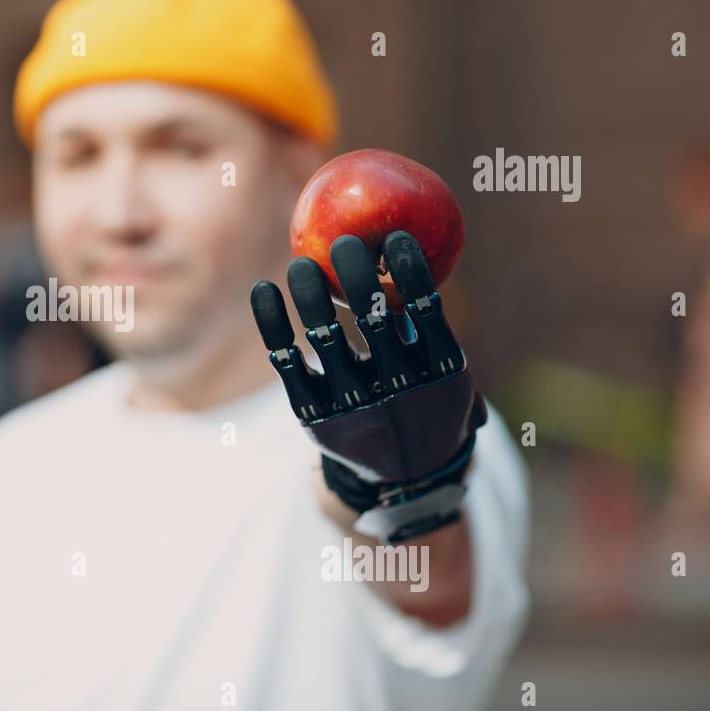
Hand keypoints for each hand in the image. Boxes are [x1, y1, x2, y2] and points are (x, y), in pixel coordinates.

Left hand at [250, 231, 486, 543]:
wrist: (405, 475)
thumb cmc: (426, 401)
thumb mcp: (447, 373)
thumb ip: (432, 323)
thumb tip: (416, 250)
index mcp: (441, 374)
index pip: (428, 313)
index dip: (411, 272)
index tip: (394, 235)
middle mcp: (399, 390)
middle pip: (376, 321)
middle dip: (360, 276)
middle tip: (345, 242)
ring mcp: (355, 405)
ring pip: (327, 339)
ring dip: (312, 296)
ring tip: (300, 264)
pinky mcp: (313, 415)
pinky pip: (287, 363)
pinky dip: (272, 324)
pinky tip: (262, 290)